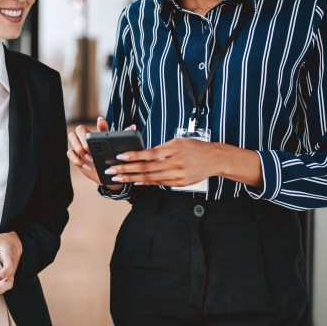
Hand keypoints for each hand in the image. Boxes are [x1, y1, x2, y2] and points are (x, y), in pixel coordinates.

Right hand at [67, 117, 136, 186]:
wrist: (107, 175)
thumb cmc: (112, 160)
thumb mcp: (117, 150)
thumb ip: (123, 138)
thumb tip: (133, 126)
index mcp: (95, 135)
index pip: (99, 122)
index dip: (95, 123)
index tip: (101, 121)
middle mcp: (85, 139)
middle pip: (77, 130)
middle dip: (83, 140)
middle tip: (90, 150)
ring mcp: (79, 147)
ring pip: (71, 138)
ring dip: (79, 148)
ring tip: (89, 158)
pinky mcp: (75, 157)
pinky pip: (69, 153)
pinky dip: (76, 159)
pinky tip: (85, 165)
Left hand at [104, 137, 220, 186]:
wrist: (214, 159)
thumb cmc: (194, 147)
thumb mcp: (178, 142)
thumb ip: (161, 149)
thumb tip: (143, 155)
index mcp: (173, 148)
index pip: (149, 153)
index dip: (133, 156)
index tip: (119, 156)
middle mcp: (175, 162)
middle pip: (146, 168)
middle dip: (126, 170)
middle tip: (111, 170)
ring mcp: (177, 174)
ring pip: (150, 178)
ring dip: (132, 178)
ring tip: (119, 177)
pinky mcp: (179, 183)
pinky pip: (159, 183)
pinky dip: (146, 183)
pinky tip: (135, 182)